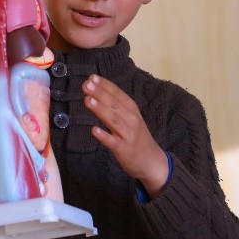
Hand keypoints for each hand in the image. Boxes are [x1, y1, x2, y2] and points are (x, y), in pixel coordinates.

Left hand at [83, 74, 167, 195]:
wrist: (152, 161)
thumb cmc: (138, 137)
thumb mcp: (131, 118)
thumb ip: (117, 107)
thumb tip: (98, 93)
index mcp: (132, 110)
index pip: (118, 94)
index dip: (105, 85)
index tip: (92, 77)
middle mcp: (131, 119)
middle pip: (114, 104)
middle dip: (100, 93)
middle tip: (86, 85)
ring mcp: (128, 134)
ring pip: (113, 120)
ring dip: (100, 109)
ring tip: (88, 100)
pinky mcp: (124, 149)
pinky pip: (113, 141)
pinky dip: (104, 135)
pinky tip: (94, 130)